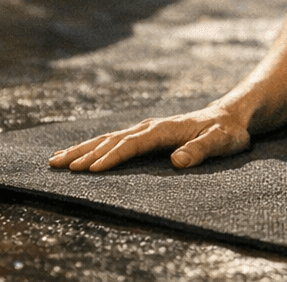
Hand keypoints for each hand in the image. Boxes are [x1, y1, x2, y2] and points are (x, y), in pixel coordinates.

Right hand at [48, 105, 251, 172]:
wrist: (230, 117)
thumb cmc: (227, 133)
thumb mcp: (221, 142)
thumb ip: (200, 150)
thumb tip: (178, 161)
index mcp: (164, 129)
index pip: (132, 144)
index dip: (112, 156)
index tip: (92, 170)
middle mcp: (150, 127)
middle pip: (111, 139)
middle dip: (85, 153)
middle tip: (59, 166)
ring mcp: (146, 129)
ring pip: (108, 138)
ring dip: (83, 149)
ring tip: (56, 160)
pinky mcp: (145, 134)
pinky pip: (114, 140)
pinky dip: (93, 147)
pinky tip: (79, 155)